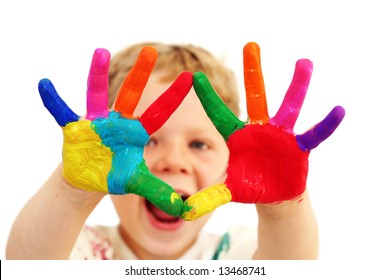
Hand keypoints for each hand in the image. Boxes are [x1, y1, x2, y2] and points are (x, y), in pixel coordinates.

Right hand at [38, 46, 192, 215]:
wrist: (89, 178)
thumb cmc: (115, 175)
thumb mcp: (136, 183)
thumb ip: (158, 192)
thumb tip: (181, 208)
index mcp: (136, 132)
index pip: (159, 113)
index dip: (174, 97)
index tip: (190, 78)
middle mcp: (118, 122)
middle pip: (131, 95)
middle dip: (140, 74)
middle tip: (151, 50)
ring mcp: (96, 122)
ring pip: (96, 94)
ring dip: (97, 75)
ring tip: (100, 52)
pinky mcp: (75, 128)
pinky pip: (62, 112)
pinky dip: (53, 100)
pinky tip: (44, 85)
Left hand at [181, 42, 344, 219]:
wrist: (274, 193)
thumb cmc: (249, 186)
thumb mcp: (228, 192)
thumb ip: (208, 198)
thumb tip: (183, 212)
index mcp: (238, 136)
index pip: (220, 115)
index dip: (208, 97)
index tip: (194, 77)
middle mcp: (259, 129)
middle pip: (256, 97)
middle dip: (253, 72)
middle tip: (251, 45)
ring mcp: (281, 135)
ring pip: (289, 107)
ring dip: (297, 86)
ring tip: (305, 63)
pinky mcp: (299, 147)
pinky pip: (314, 134)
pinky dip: (325, 125)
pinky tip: (338, 111)